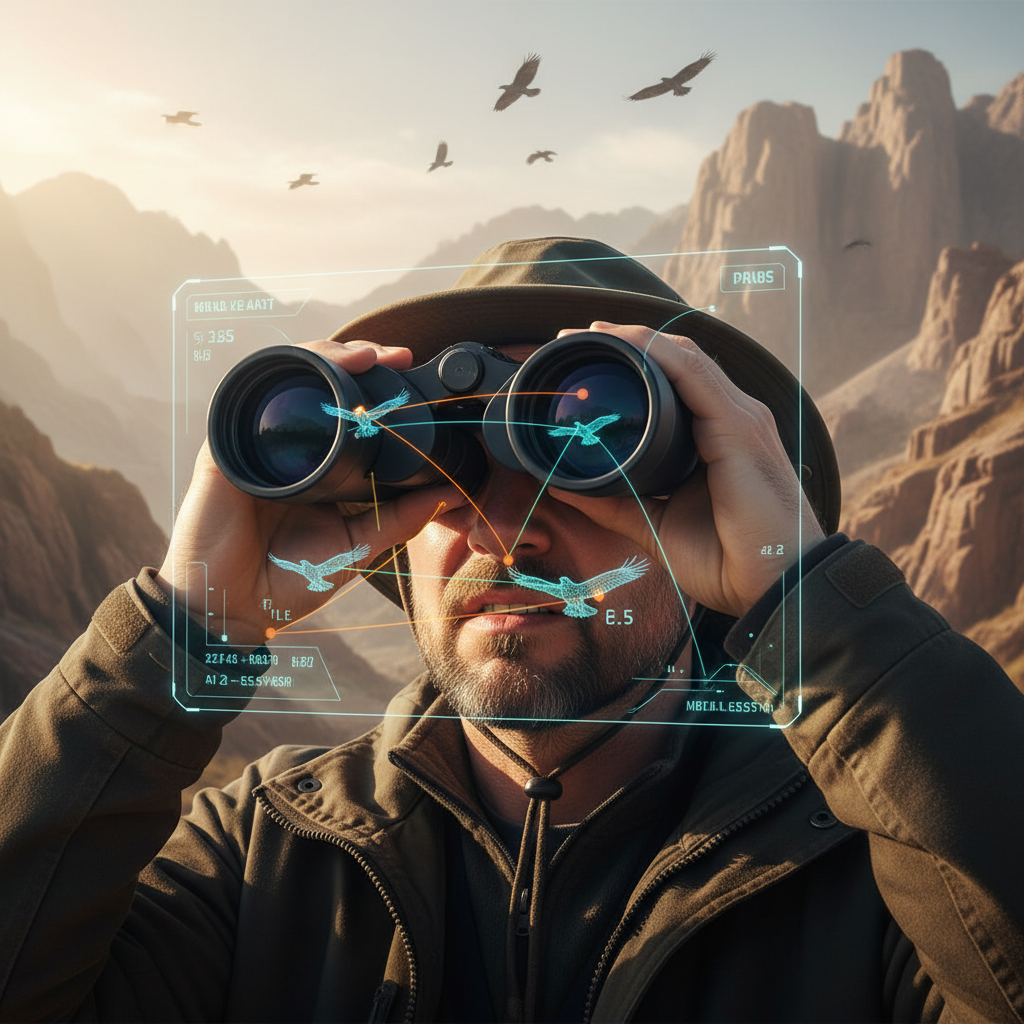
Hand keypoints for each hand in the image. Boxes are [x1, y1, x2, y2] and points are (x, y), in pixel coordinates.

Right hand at [157, 340, 461, 645]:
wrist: (235, 609)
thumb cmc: (289, 582)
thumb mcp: (359, 546)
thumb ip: (402, 518)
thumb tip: (452, 492)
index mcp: (322, 469)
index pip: (351, 414)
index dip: (379, 391)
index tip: (415, 378)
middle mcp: (291, 450)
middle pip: (324, 387)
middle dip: (361, 362)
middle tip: (399, 357)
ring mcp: (260, 446)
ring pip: (292, 382)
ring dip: (330, 357)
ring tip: (367, 354)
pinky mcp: (229, 449)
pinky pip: (254, 399)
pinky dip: (288, 377)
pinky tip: (320, 370)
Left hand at [548, 323, 824, 617]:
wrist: (773, 587)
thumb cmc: (727, 559)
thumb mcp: (655, 524)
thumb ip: (614, 502)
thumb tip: (563, 485)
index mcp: (715, 435)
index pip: (673, 380)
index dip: (632, 360)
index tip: (584, 355)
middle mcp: (730, 418)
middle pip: (676, 361)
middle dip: (627, 341)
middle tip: (578, 337)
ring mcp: (739, 418)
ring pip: (684, 359)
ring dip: (636, 340)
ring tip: (593, 333)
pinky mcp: (741, 427)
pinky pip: (697, 376)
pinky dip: (660, 356)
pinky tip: (630, 345)